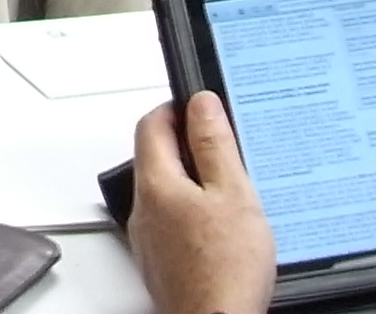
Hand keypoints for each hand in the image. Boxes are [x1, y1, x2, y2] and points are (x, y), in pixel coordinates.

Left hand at [126, 94, 276, 313]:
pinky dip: (193, 214)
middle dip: (187, 145)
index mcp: (155, 185)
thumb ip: (215, 144)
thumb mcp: (233, 194)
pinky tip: (222, 229)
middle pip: (156, 158)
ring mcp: (149, 240)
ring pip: (165, 193)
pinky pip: (172, 223)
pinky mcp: (161, 264)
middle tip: (223, 147)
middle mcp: (143, 211)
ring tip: (230, 191)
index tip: (199, 107)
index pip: (151, 124)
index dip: (176, 107)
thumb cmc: (224, 272)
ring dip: (193, 183)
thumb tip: (201, 104)